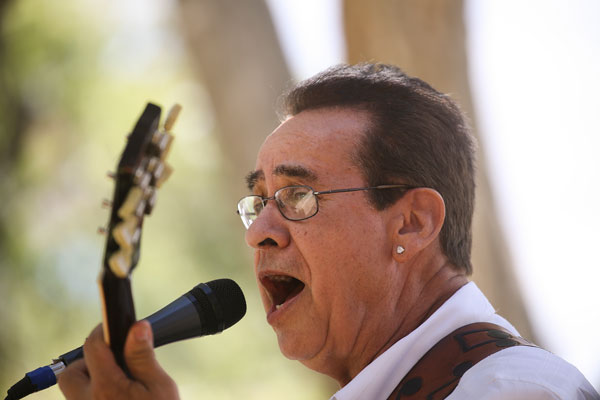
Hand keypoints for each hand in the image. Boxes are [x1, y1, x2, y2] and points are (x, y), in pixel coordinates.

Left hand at [58, 321, 178, 399]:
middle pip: (70, 374)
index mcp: (106, 388)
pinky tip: (118, 399)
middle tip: (113, 364)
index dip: (102, 332)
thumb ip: (143, 356)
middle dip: (87, 364)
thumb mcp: (160, 387)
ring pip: (75, 394)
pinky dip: (96, 399)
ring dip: (91, 384)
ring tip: (119, 386)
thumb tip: (137, 326)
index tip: (112, 329)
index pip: (92, 347)